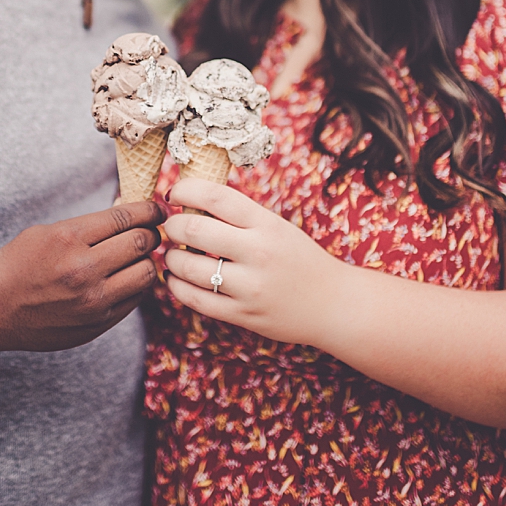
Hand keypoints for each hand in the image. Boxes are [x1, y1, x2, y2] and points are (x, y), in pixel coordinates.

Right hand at [0, 199, 166, 352]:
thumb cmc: (18, 265)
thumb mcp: (45, 232)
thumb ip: (88, 225)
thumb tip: (129, 214)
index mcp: (68, 238)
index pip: (125, 217)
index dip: (149, 210)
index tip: (157, 209)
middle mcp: (84, 269)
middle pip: (141, 242)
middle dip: (151, 233)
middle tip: (150, 232)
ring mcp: (93, 300)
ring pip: (146, 273)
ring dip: (147, 261)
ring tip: (138, 257)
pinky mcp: (99, 323)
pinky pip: (135, 299)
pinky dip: (136, 285)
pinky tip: (125, 279)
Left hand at [161, 178, 348, 346]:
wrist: (335, 305)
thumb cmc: (298, 259)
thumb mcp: (277, 227)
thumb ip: (239, 215)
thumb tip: (188, 197)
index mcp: (267, 225)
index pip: (215, 196)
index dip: (184, 190)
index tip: (173, 194)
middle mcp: (258, 253)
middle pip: (193, 229)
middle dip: (172, 225)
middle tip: (171, 227)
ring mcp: (250, 287)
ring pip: (186, 267)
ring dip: (170, 258)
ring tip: (174, 254)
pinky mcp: (242, 315)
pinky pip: (193, 299)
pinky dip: (175, 285)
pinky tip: (176, 278)